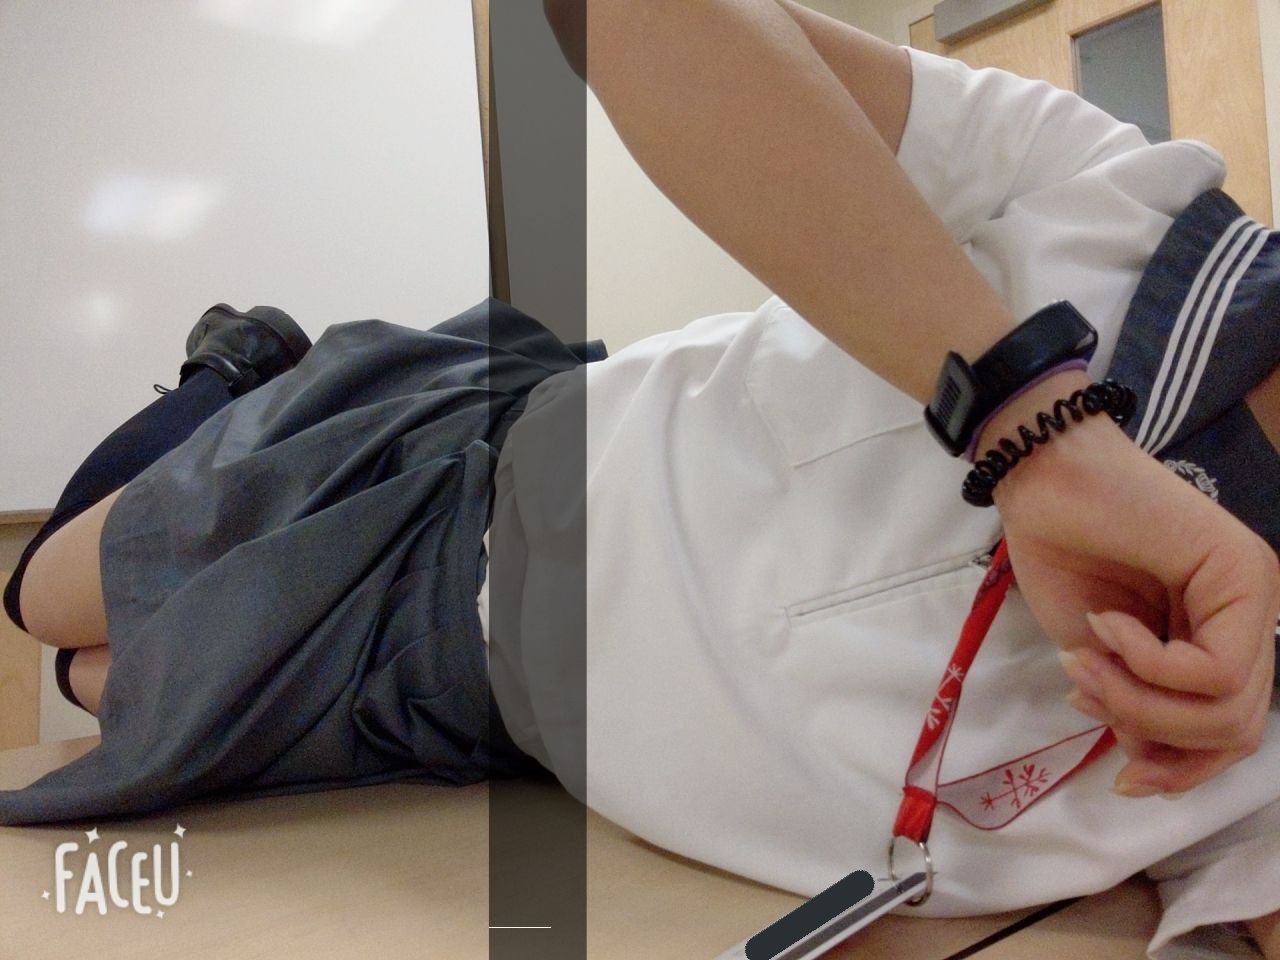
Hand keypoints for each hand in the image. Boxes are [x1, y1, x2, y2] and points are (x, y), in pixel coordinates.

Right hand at [978, 371, 1279, 796]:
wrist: (1042, 477)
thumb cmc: (1059, 551)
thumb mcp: (1096, 659)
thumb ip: (1133, 708)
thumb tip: (1150, 767)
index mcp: (1217, 636)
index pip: (1229, 732)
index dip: (1181, 770)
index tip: (1122, 780)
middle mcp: (1249, 617)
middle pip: (1234, 730)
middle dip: (1151, 732)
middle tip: (1085, 696)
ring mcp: (1255, 593)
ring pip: (1230, 709)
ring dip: (1140, 701)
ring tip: (1086, 662)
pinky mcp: (1244, 574)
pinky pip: (1212, 670)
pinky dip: (1146, 662)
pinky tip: (1107, 622)